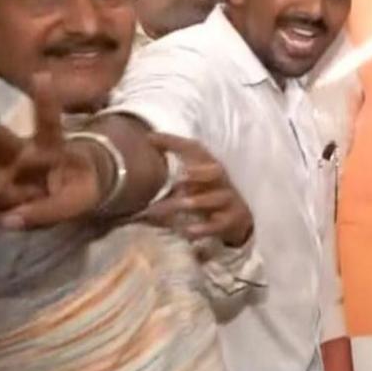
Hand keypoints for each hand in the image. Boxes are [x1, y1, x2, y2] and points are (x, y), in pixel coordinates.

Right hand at [0, 73, 103, 229]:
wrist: (63, 190)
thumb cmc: (75, 186)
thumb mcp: (78, 201)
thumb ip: (49, 212)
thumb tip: (8, 221)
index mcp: (50, 144)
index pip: (48, 121)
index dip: (45, 100)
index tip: (42, 75)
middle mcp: (19, 148)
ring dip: (9, 200)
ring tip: (31, 201)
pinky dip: (2, 210)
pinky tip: (15, 207)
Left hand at [141, 132, 253, 246]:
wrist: (238, 221)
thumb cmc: (206, 198)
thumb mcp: (188, 186)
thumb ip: (167, 182)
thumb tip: (134, 180)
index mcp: (208, 167)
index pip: (194, 150)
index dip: (174, 142)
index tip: (150, 139)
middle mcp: (221, 181)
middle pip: (215, 170)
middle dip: (199, 172)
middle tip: (181, 176)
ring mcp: (228, 201)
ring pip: (218, 198)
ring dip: (199, 201)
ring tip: (182, 204)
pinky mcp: (231, 221)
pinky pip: (218, 224)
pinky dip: (203, 228)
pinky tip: (188, 232)